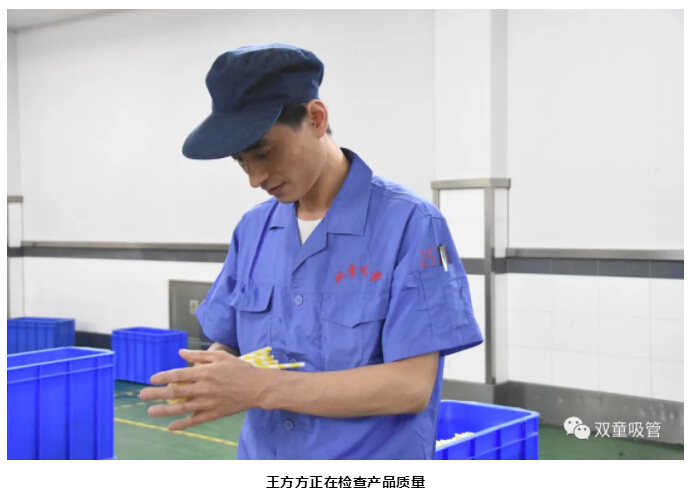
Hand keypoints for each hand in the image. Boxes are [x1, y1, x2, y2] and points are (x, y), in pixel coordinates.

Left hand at [139, 349, 264, 430]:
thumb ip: (199, 355)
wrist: (257, 388)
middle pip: (176, 392)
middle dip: (157, 394)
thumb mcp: (220, 356)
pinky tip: (170, 427)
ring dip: (164, 410)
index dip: (163, 377)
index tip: (151, 379)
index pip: (179, 374)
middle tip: (142, 395)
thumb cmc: (239, 369)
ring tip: (151, 411)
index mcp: (205, 372)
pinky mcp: (214, 413)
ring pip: (182, 408)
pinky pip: (195, 421)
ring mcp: (208, 403)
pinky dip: (182, 424)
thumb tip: (181, 352)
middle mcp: (204, 388)